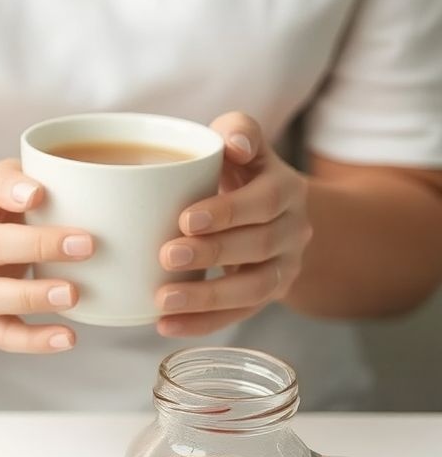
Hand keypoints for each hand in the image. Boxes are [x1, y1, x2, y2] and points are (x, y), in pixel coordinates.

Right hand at [0, 159, 93, 352]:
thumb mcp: (5, 184)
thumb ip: (21, 179)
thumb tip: (39, 191)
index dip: (10, 191)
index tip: (40, 194)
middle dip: (36, 247)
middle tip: (86, 247)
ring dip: (31, 298)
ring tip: (72, 296)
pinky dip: (32, 340)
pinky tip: (67, 337)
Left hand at [156, 111, 312, 336]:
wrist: (269, 211)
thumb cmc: (240, 172)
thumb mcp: (241, 144)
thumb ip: (238, 131)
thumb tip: (235, 144)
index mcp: (287, 189)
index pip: (266, 201)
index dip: (228, 212)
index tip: (186, 219)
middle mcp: (293, 231)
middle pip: (259, 245)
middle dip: (212, 253)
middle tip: (166, 255)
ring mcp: (283, 268)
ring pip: (253, 289)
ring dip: (206, 298)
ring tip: (163, 301)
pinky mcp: (267, 297)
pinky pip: (238, 315)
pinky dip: (202, 324)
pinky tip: (165, 326)